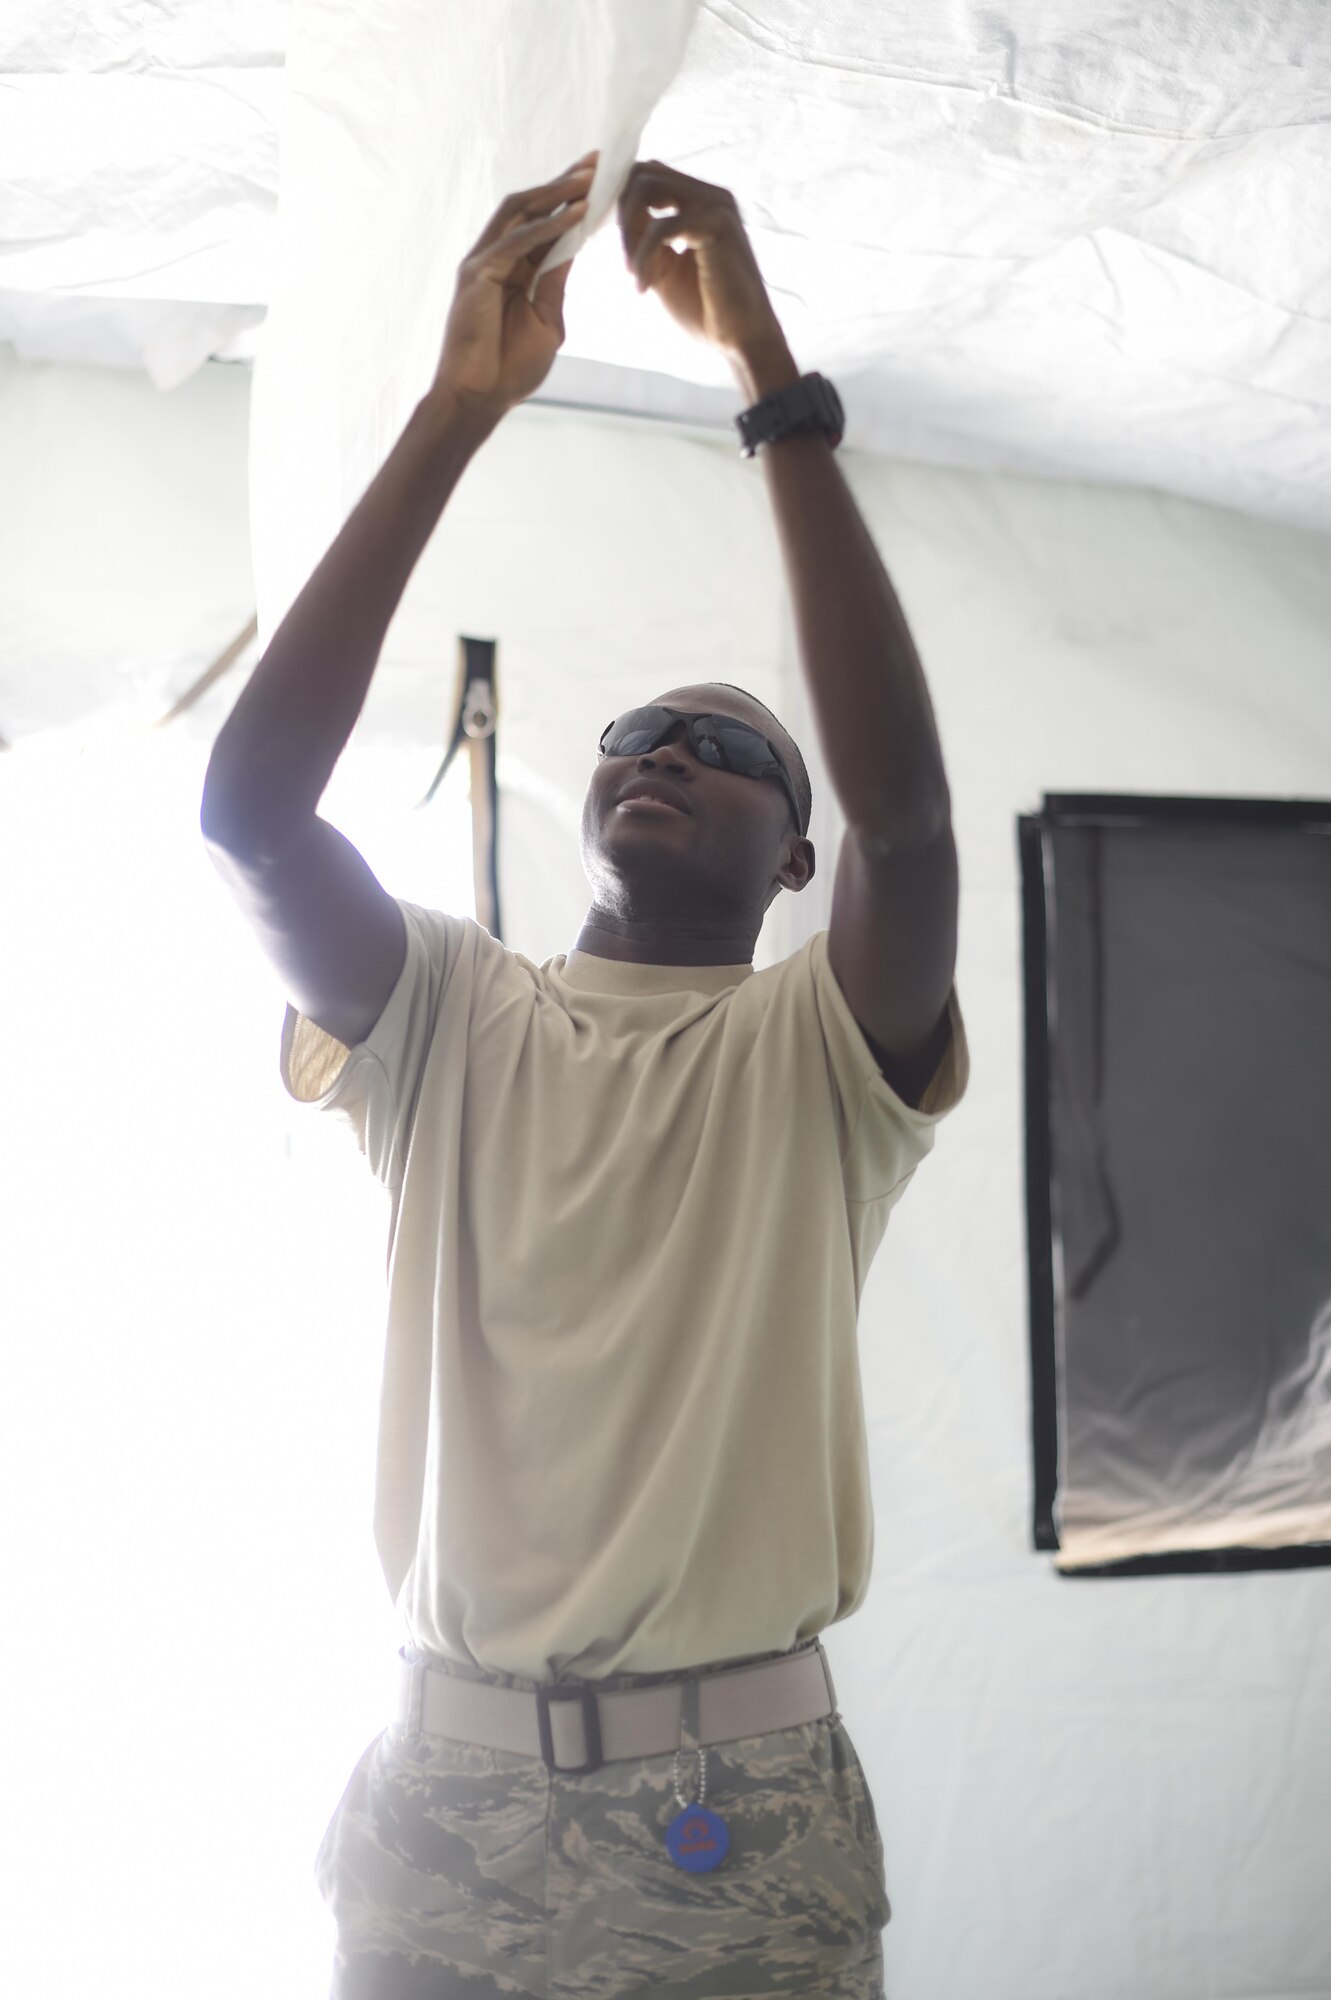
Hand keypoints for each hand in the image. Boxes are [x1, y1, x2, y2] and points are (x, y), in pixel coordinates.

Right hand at [433, 153, 597, 422]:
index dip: (571, 199)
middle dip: (565, 181)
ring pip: (521, 211)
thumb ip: (557, 282)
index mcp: (515, 268)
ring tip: (589, 177)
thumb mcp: (548, 318)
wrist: (480, 399)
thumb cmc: (511, 368)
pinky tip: (575, 214)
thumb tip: (576, 245)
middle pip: (531, 205)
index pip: (545, 222)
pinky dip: (546, 226)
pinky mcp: (476, 274)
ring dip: (556, 192)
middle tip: (598, 161)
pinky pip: (516, 241)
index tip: (603, 179)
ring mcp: (483, 262)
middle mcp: (496, 256)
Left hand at [618, 160, 787, 362]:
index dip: (622, 205)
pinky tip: (644, 287)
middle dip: (622, 216)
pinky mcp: (717, 225)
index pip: (648, 175)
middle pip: (643, 172)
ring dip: (630, 235)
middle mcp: (710, 195)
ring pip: (647, 189)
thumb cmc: (706, 308)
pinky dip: (643, 258)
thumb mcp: (664, 266)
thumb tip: (616, 214)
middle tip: (624, 261)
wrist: (740, 339)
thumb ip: (644, 237)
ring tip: (634, 274)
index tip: (618, 246)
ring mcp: (716, 205)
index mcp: (700, 201)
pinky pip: (660, 228)